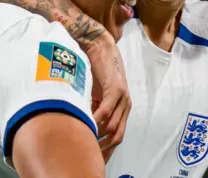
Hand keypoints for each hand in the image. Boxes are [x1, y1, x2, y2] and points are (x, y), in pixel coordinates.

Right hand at [83, 32, 131, 162]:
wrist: (100, 49)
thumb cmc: (96, 74)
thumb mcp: (95, 98)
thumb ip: (93, 113)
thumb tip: (83, 130)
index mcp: (121, 110)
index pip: (117, 139)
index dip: (106, 151)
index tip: (94, 159)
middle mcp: (125, 106)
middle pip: (117, 137)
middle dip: (101, 148)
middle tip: (86, 152)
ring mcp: (123, 98)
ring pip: (111, 127)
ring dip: (96, 134)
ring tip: (82, 136)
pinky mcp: (116, 89)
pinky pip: (106, 111)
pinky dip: (96, 120)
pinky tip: (86, 123)